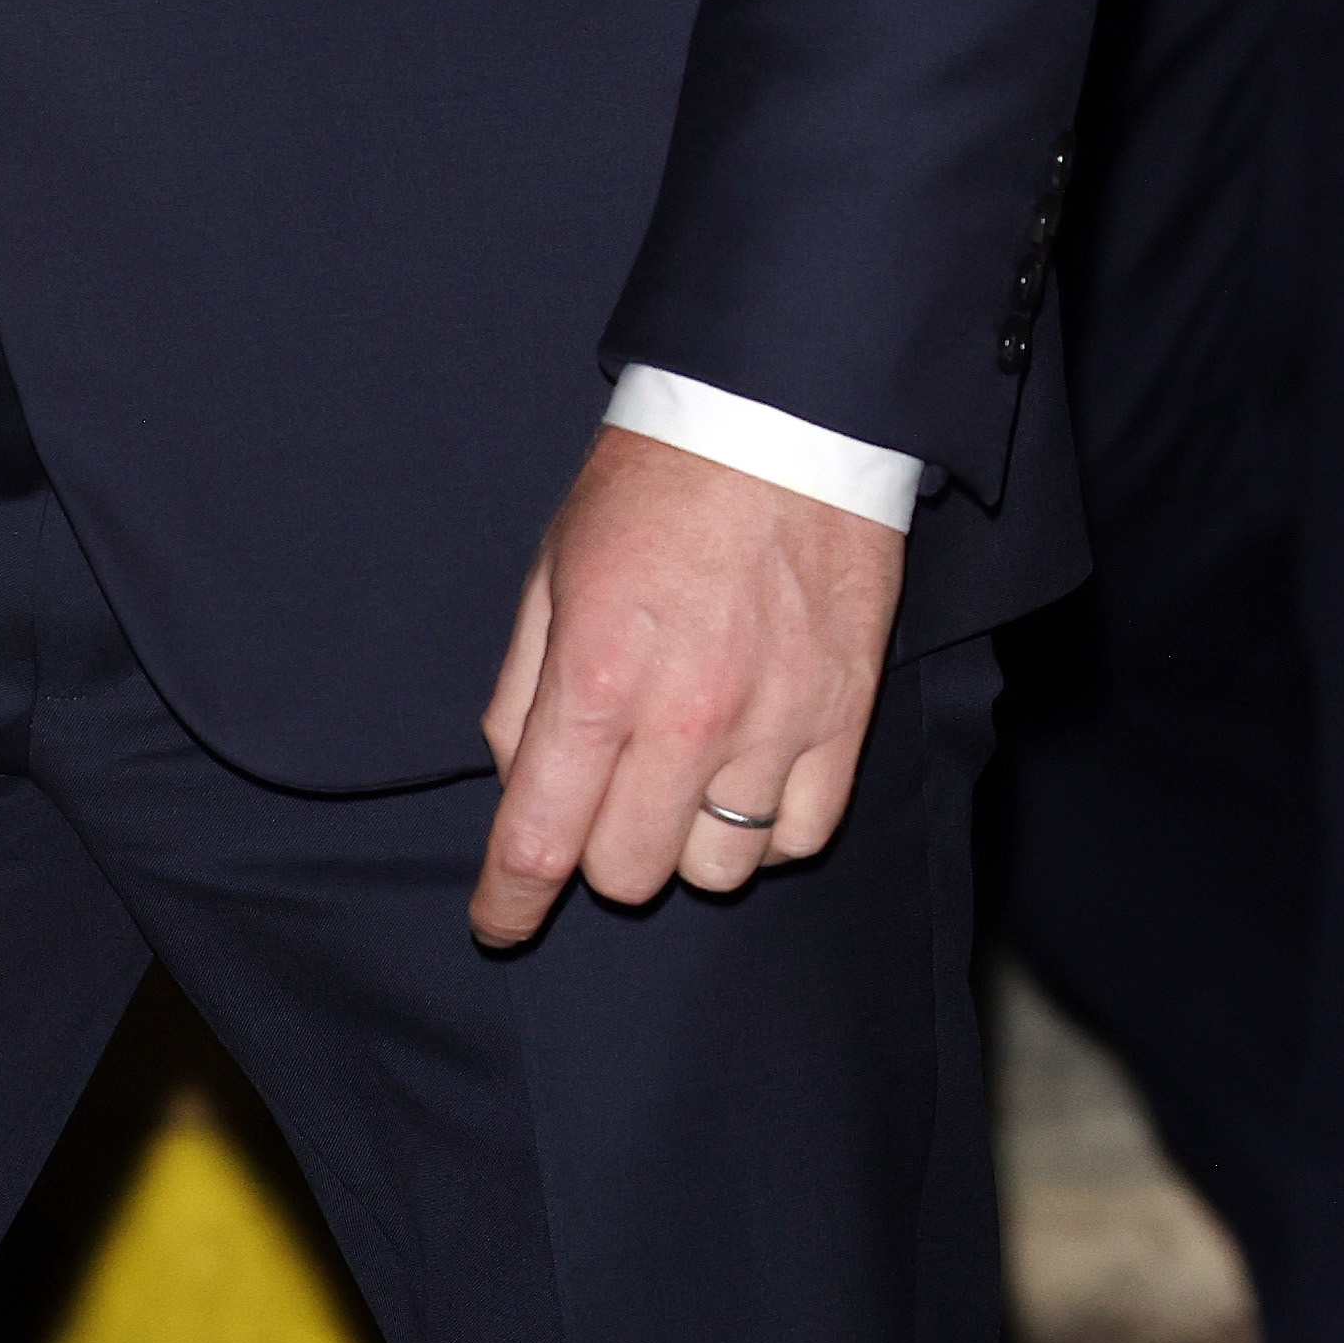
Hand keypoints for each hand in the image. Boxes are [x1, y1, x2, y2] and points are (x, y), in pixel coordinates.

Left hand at [473, 430, 904, 950]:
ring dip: (686, 842)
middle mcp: (686, 719)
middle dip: (597, 853)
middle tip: (602, 799)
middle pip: (627, 874)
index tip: (497, 923)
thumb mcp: (549, 574)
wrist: (782, 419)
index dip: (508, 904)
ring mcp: (775, 724)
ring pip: (719, 870)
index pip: (538, 842)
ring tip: (682, 778)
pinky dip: (767, 830)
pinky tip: (747, 780)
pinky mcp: (845, 717)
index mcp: (596, 680)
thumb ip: (522, 692)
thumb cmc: (653, 488)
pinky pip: (802, 836)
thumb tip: (517, 782)